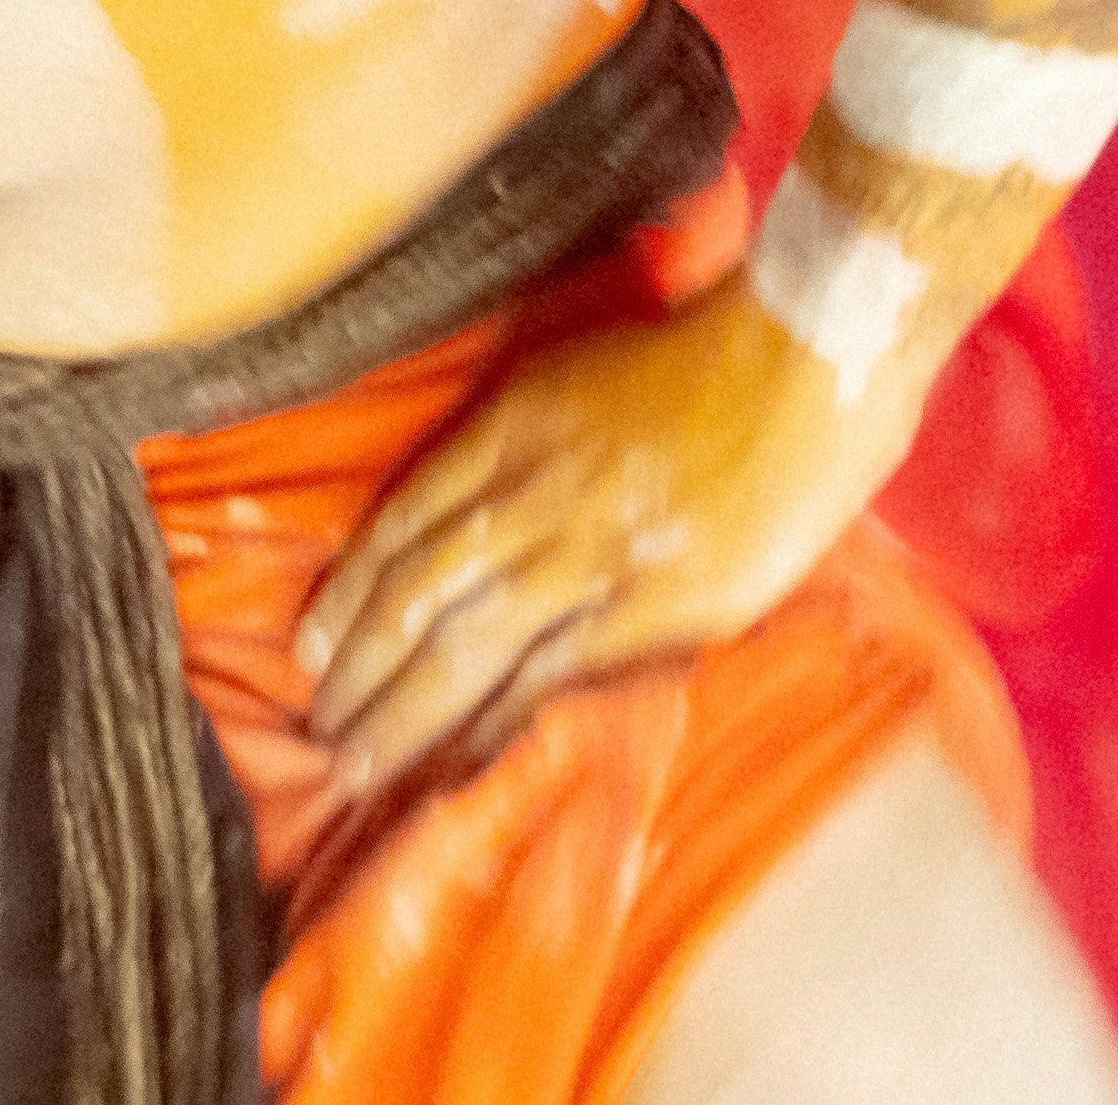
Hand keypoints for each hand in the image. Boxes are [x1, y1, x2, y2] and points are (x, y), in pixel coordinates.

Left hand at [294, 271, 889, 803]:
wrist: (805, 353)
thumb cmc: (708, 353)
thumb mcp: (580, 374)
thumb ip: (530, 442)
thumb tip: (487, 511)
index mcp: (510, 429)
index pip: (401, 526)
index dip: (350, 595)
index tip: (312, 648)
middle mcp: (532, 492)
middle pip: (417, 595)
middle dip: (359, 672)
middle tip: (318, 733)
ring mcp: (590, 550)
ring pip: (467, 642)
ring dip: (405, 710)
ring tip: (359, 764)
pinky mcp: (657, 600)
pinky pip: (555, 669)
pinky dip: (501, 717)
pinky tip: (464, 758)